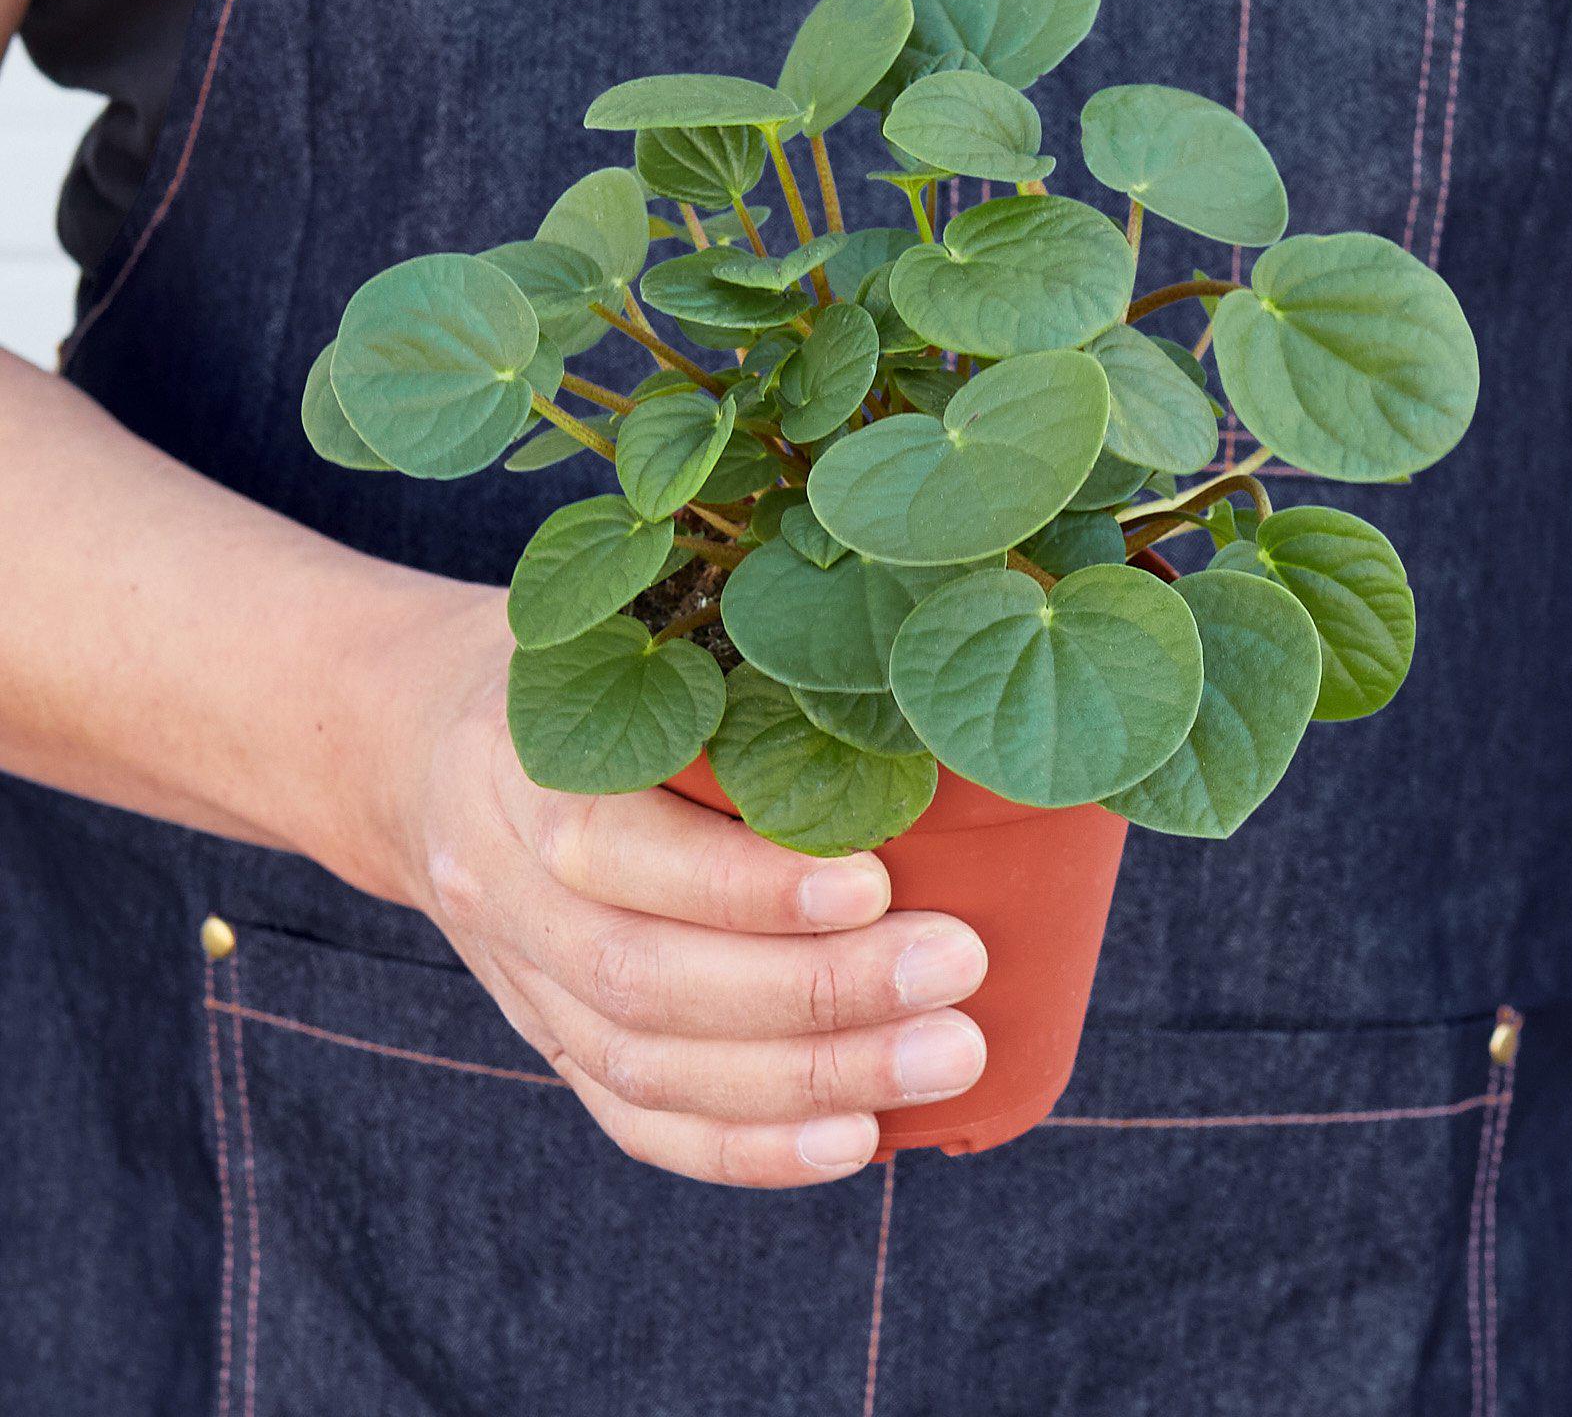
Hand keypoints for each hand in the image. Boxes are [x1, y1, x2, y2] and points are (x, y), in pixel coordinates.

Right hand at [370, 591, 988, 1187]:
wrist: (410, 750)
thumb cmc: (559, 671)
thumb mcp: (607, 629)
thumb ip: (711, 669)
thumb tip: (901, 699)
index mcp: (515, 765)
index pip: (614, 844)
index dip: (742, 882)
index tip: (875, 881)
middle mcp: (502, 886)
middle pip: (644, 975)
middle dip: (815, 990)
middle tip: (955, 968)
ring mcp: (519, 979)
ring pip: (650, 1062)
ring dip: (810, 1077)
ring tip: (946, 1055)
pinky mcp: (548, 1040)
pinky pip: (638, 1122)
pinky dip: (748, 1148)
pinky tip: (855, 1140)